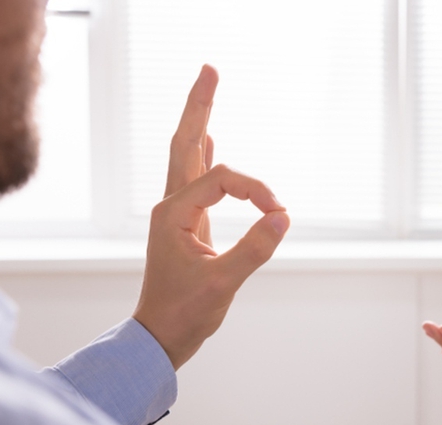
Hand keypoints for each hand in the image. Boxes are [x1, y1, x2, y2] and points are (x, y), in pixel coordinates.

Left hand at [133, 65, 289, 368]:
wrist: (159, 338)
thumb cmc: (183, 313)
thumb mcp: (222, 283)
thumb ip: (254, 248)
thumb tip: (282, 216)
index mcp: (174, 214)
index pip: (223, 180)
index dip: (256, 190)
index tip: (278, 213)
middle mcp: (171, 207)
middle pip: (186, 144)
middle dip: (199, 107)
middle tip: (210, 69)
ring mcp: (177, 215)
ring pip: (189, 159)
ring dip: (200, 124)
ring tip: (207, 92)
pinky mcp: (187, 226)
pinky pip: (196, 181)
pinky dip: (205, 157)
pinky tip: (208, 141)